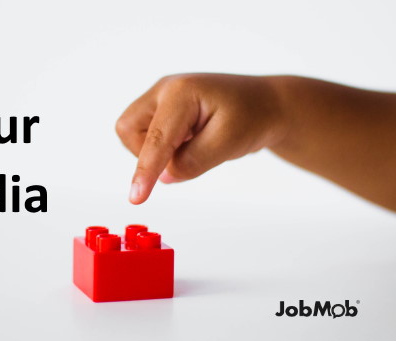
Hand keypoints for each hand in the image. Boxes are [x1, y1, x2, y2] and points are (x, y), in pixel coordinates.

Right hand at [116, 73, 287, 203]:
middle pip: (129, 129)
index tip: (136, 197)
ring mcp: (161, 96)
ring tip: (193, 145)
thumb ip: (193, 162)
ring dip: (155, 150)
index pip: (156, 139)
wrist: (266, 104)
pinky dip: (161, 147)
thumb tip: (163, 176)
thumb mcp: (229, 143)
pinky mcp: (162, 107)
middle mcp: (165, 89)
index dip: (145, 170)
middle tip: (183, 158)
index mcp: (181, 92)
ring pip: (133, 133)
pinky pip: (145, 133)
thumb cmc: (253, 116)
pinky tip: (189, 141)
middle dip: (146, 152)